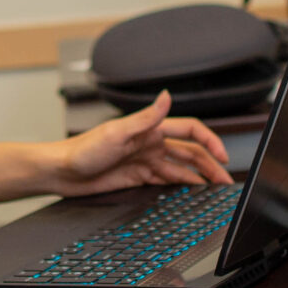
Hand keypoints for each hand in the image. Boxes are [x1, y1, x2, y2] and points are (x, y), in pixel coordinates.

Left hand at [51, 92, 232, 195]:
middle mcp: (151, 143)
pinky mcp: (138, 177)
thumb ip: (145, 117)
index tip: (221, 155)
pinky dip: (183, 185)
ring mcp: (146, 160)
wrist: (62, 171)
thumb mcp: (116, 132)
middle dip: (210, 164)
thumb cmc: (83, 150)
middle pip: (190, 152)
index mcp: (149, 129)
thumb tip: (167, 96)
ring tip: (217, 188)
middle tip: (226, 180)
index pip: (189, 130)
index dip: (209, 141)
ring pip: (182, 168)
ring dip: (200, 176)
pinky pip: (167, 180)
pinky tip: (193, 192)